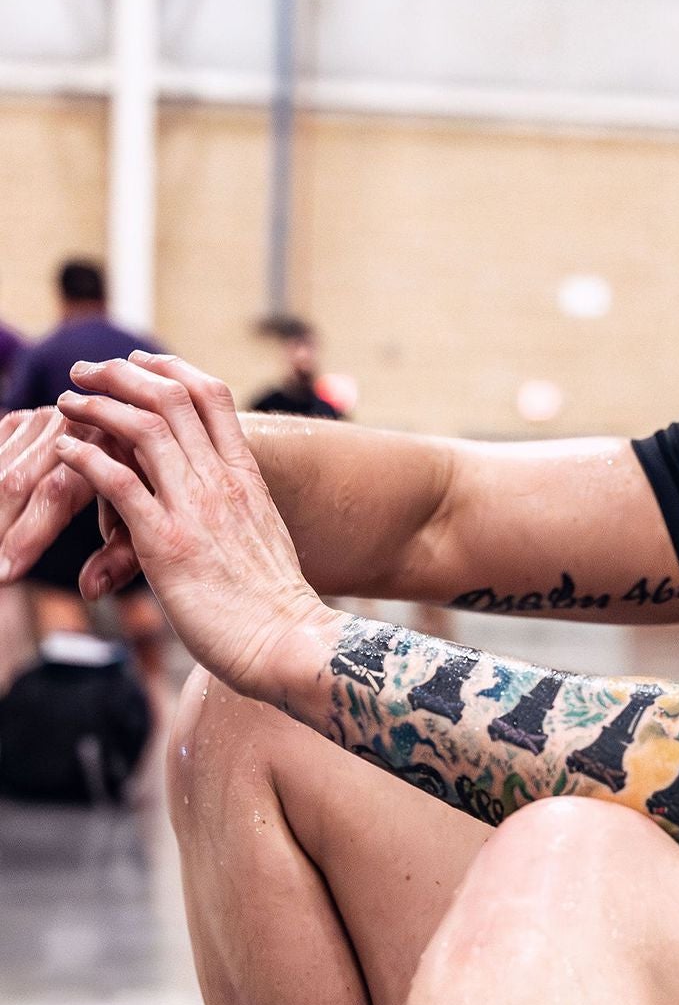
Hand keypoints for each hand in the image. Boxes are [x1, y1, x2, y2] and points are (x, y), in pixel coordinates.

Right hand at [0, 406, 125, 588]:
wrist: (134, 443)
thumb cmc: (141, 494)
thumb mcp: (140, 525)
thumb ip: (119, 558)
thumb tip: (91, 590)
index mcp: (109, 448)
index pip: (56, 494)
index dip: (28, 536)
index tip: (6, 574)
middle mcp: (75, 426)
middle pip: (18, 481)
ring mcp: (43, 420)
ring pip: (1, 467)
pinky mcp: (21, 421)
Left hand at [56, 352, 332, 700]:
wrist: (289, 644)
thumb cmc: (276, 606)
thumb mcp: (262, 540)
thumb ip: (236, 514)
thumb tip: (218, 515)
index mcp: (246, 477)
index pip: (211, 396)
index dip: (170, 368)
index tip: (139, 361)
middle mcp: (222, 482)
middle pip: (170, 399)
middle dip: (122, 374)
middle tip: (87, 371)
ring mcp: (195, 510)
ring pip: (143, 430)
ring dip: (97, 407)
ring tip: (66, 402)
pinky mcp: (166, 544)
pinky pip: (119, 485)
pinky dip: (85, 460)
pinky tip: (64, 454)